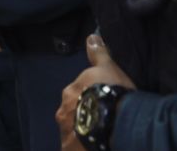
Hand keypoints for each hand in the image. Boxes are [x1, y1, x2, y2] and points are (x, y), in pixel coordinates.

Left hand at [57, 35, 136, 149]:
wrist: (113, 123)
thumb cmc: (110, 92)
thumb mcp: (108, 68)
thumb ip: (98, 54)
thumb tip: (91, 37)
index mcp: (69, 92)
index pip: (76, 93)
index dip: (88, 96)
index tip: (100, 100)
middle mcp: (63, 112)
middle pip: (72, 113)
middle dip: (82, 115)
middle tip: (100, 119)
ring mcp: (66, 133)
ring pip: (73, 131)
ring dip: (82, 132)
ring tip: (99, 134)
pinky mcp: (70, 149)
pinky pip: (75, 147)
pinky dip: (82, 146)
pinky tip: (94, 146)